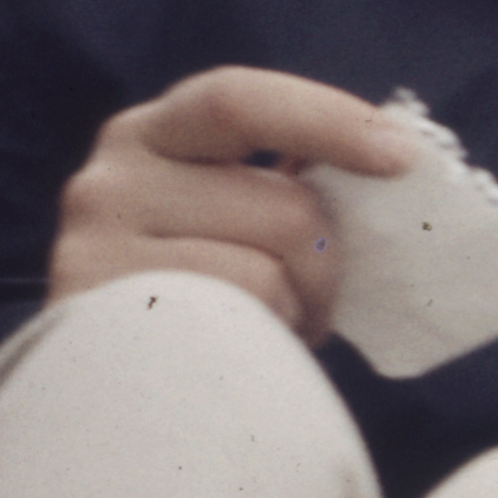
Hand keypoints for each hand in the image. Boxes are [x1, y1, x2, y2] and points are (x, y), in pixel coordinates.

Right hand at [48, 67, 409, 344]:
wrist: (123, 395)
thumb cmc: (204, 291)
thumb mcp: (237, 212)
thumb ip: (286, 177)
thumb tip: (392, 154)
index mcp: (152, 134)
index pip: (239, 101)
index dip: (328, 121)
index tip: (403, 157)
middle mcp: (108, 182)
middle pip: (284, 205)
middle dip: (327, 258)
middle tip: (319, 291)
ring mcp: (94, 253)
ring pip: (268, 273)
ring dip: (295, 309)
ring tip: (267, 326)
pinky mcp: (105, 327)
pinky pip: (235, 328)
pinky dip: (263, 344)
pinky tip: (236, 354)